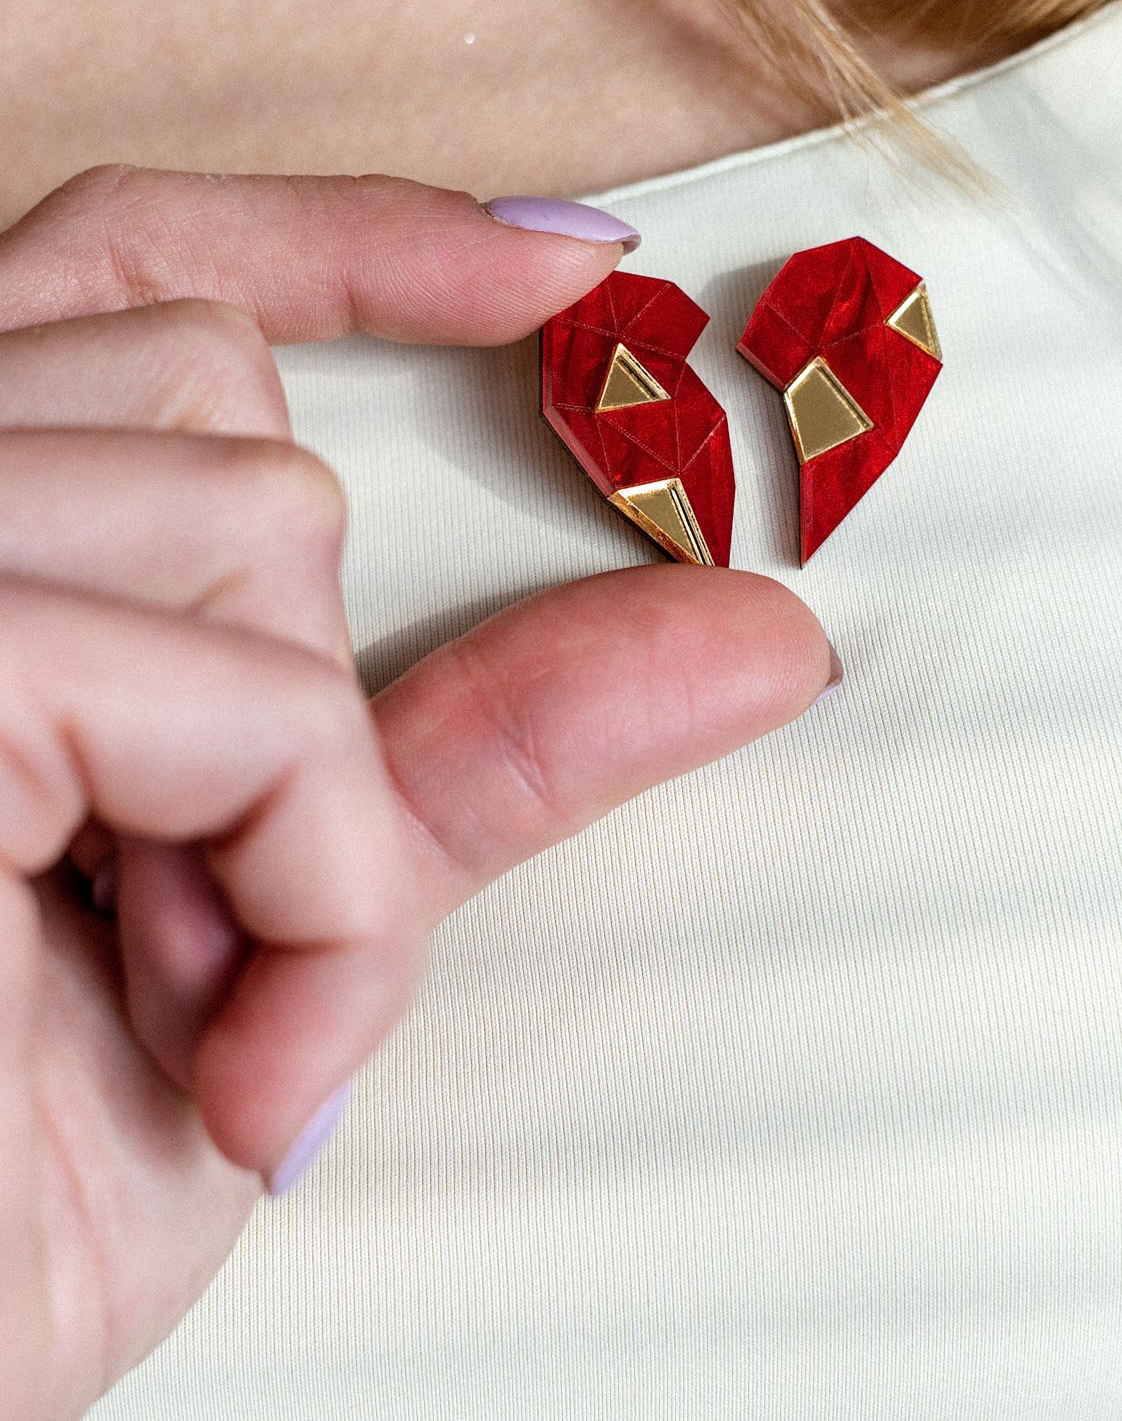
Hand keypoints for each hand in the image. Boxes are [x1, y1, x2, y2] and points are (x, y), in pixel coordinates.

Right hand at [0, 168, 833, 1420]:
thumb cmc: (7, 1181)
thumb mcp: (277, 920)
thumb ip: (477, 745)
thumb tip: (748, 632)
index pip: (133, 262)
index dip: (350, 239)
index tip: (570, 270)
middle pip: (218, 396)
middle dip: (302, 662)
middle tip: (217, 909)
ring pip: (263, 524)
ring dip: (307, 803)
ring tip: (192, 994)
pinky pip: (249, 697)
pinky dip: (307, 890)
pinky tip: (221, 1040)